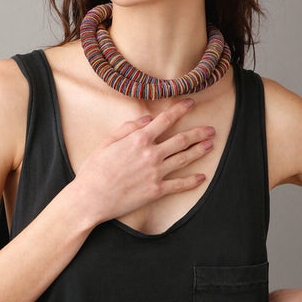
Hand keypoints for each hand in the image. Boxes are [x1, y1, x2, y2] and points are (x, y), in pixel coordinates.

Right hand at [71, 98, 214, 225]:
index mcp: (138, 139)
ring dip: (199, 151)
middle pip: (181, 140)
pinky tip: (202, 177)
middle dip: (198, 133)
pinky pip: (179, 184)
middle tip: (211, 130)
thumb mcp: (107, 142)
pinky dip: (192, 181)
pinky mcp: (156, 190)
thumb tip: (147, 120)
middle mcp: (151, 154)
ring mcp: (156, 173)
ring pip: (184, 159)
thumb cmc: (94, 170)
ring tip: (210, 145)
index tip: (190, 103)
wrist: (90, 199)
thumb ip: (128, 128)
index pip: (165, 120)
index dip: (180, 110)